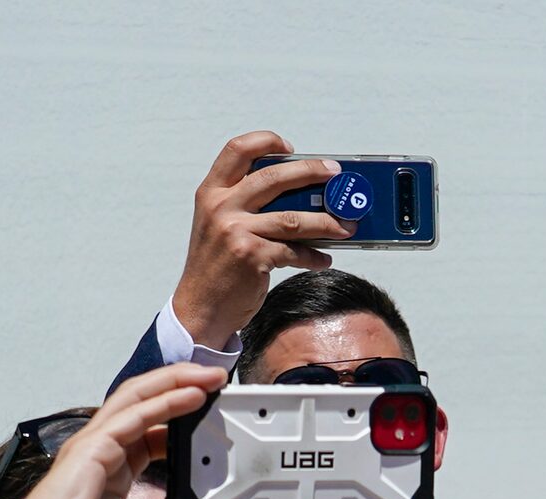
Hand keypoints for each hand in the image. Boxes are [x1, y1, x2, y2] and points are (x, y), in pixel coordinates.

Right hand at [0, 364, 241, 498]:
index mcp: (112, 472)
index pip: (150, 432)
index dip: (180, 419)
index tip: (212, 415)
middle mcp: (102, 451)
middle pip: (145, 402)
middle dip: (182, 385)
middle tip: (219, 380)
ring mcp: (94, 446)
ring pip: (138, 397)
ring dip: (176, 381)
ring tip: (210, 375)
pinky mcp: (91, 449)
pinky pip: (133, 415)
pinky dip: (164, 401)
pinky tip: (191, 396)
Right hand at [171, 133, 355, 350]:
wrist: (199, 309)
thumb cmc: (214, 268)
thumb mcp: (217, 225)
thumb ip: (243, 203)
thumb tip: (296, 192)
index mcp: (211, 193)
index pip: (238, 149)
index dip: (267, 141)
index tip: (291, 148)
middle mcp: (222, 207)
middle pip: (275, 176)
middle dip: (311, 172)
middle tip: (335, 175)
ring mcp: (236, 231)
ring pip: (293, 218)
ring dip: (325, 221)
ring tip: (345, 226)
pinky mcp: (252, 257)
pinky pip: (294, 251)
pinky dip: (313, 256)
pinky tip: (324, 259)